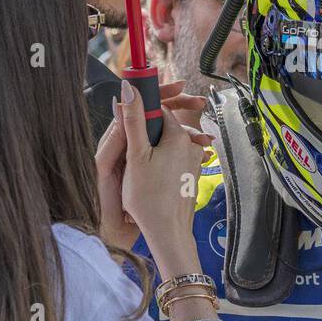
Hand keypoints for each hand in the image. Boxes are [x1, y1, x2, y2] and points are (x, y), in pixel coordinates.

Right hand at [95, 79, 209, 250]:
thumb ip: (134, 120)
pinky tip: (150, 181)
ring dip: (153, 152)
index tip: (127, 126)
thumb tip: (130, 88)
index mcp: (178, 136)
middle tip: (130, 158)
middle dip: (146, 136)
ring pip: (168, 145)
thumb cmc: (149, 198)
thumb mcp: (135, 155)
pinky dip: (161, 165)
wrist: (167, 232)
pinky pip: (174, 160)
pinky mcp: (192, 175)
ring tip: (138, 175)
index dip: (140, 116)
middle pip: (164, 128)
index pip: (158, 111)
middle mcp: (190, 145)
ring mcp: (193, 161)